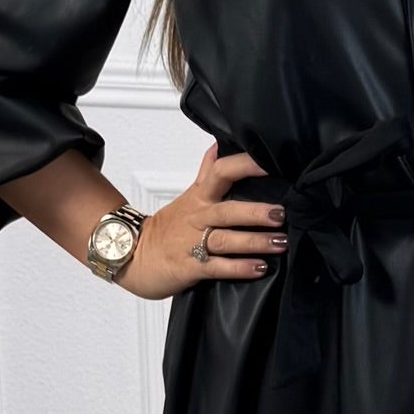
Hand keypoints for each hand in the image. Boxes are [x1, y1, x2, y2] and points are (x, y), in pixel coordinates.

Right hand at [116, 139, 287, 299]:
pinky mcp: (190, 267)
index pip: (221, 172)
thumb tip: (219, 145)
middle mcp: (199, 218)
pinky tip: (258, 268)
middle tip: (281, 213)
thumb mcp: (188, 195)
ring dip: (254, 241)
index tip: (268, 162)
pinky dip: (238, 268)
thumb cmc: (166, 228)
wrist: (133, 256)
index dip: (244, 165)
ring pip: (226, 239)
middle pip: (228, 210)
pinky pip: (217, 267)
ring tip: (280, 242)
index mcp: (200, 197)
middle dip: (255, 212)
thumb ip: (207, 172)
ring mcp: (193, 243)